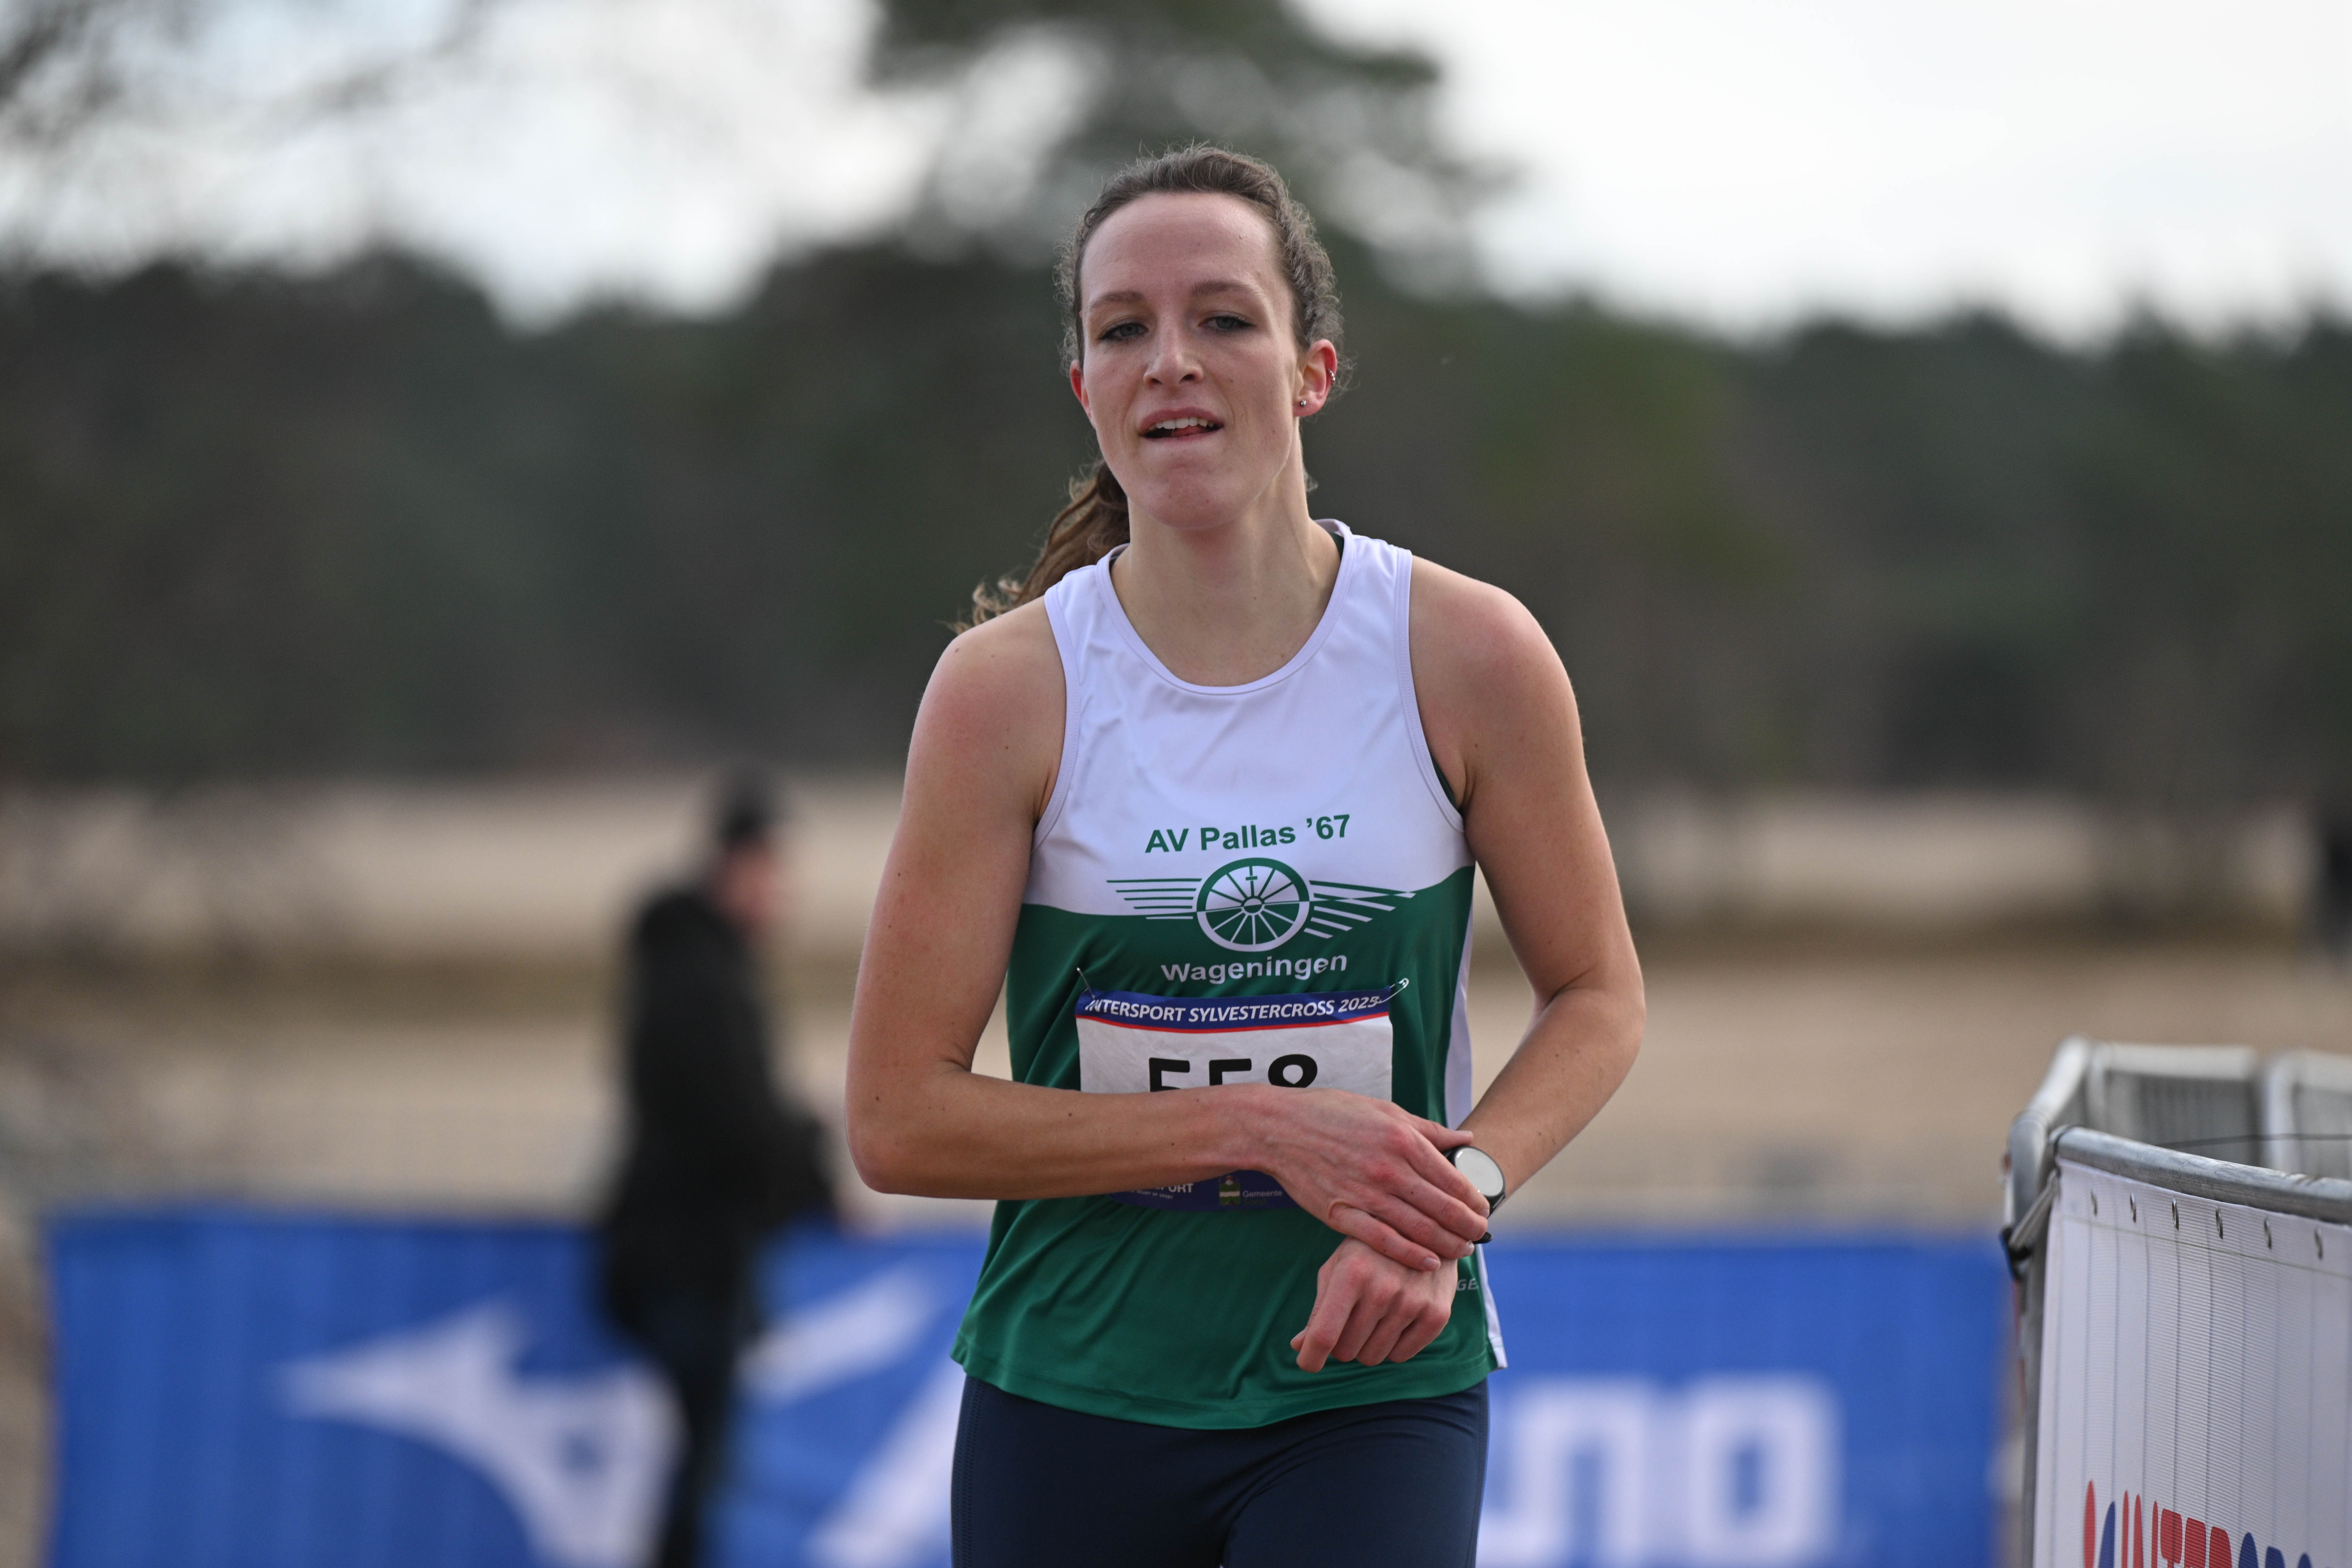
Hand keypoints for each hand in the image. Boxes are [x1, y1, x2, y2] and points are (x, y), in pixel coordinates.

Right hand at [1250, 1088, 1488, 1269]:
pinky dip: (1411, 1255)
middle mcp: (1389, 1169)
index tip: (1483, 1210)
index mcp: (1403, 1140)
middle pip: (1442, 1209)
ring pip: (1418, 1229)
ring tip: (1462, 1250)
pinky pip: (1384, 1242)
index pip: (1453, 1179)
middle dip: (1468, 1227)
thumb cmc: (1333, 1113)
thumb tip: (1465, 1140)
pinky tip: (1429, 1262)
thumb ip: (1428, 1129)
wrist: (1279, 1127)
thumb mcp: (1385, 1111)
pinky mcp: (1341, 1214)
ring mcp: (1365, 1194)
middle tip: (1479, 1235)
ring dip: (1447, 1244)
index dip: (1474, 1200)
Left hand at [1290, 1237, 1457, 1371]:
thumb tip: (1298, 1346)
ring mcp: (1412, 1302)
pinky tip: (1396, 1320)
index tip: (1307, 1363)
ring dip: (1367, 1345)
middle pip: (1346, 1351)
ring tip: (1374, 1316)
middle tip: (1350, 1321)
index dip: (1310, 1358)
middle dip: (1342, 1343)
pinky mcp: (1436, 1314)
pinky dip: (1393, 1346)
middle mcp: (1383, 1289)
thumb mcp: (1337, 1269)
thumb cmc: (1368, 1253)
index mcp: (1351, 1274)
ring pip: (1373, 1357)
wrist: (1424, 1231)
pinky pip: (1400, 1356)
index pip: (1324, 1335)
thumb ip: (1319, 1309)